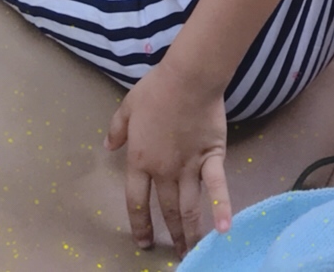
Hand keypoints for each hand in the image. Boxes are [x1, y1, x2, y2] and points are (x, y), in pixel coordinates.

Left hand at [104, 58, 231, 259]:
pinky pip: (217, 187)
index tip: (143, 241)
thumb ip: (117, 129)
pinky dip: (222, 208)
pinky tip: (225, 229)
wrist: (188, 79)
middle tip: (175, 254)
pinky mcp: (212, 158)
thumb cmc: (157, 89)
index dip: (139, 224)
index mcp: (140, 161)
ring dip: (190, 232)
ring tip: (193, 251)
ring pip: (189, 207)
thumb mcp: (128, 106)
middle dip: (170, 234)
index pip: (137, 201)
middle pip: (166, 209)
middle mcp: (163, 172)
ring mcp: (189, 167)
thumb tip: (108, 146)